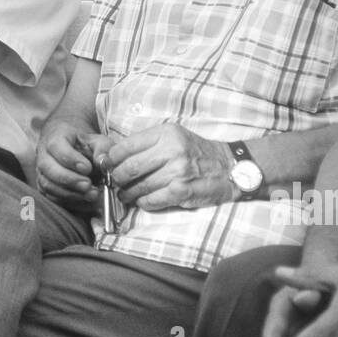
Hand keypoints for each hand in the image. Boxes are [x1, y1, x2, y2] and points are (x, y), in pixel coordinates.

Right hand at [35, 124, 109, 213]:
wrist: (72, 151)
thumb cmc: (84, 145)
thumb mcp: (97, 141)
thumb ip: (102, 149)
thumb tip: (103, 162)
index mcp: (55, 139)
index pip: (56, 147)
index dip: (71, 159)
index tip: (88, 168)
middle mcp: (44, 156)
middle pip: (49, 169)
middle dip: (70, 179)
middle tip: (88, 184)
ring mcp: (42, 173)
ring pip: (48, 186)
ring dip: (70, 193)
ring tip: (91, 195)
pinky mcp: (45, 188)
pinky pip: (52, 198)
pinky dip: (70, 202)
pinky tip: (86, 201)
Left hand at [105, 123, 235, 211]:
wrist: (229, 167)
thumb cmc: (196, 152)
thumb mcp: (173, 137)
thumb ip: (147, 144)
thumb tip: (114, 155)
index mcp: (166, 133)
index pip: (127, 146)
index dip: (112, 158)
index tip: (108, 165)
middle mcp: (171, 150)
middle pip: (130, 167)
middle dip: (117, 178)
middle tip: (114, 182)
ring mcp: (177, 171)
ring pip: (140, 186)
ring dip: (128, 194)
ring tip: (125, 195)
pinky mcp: (182, 191)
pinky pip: (153, 200)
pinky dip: (143, 203)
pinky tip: (142, 201)